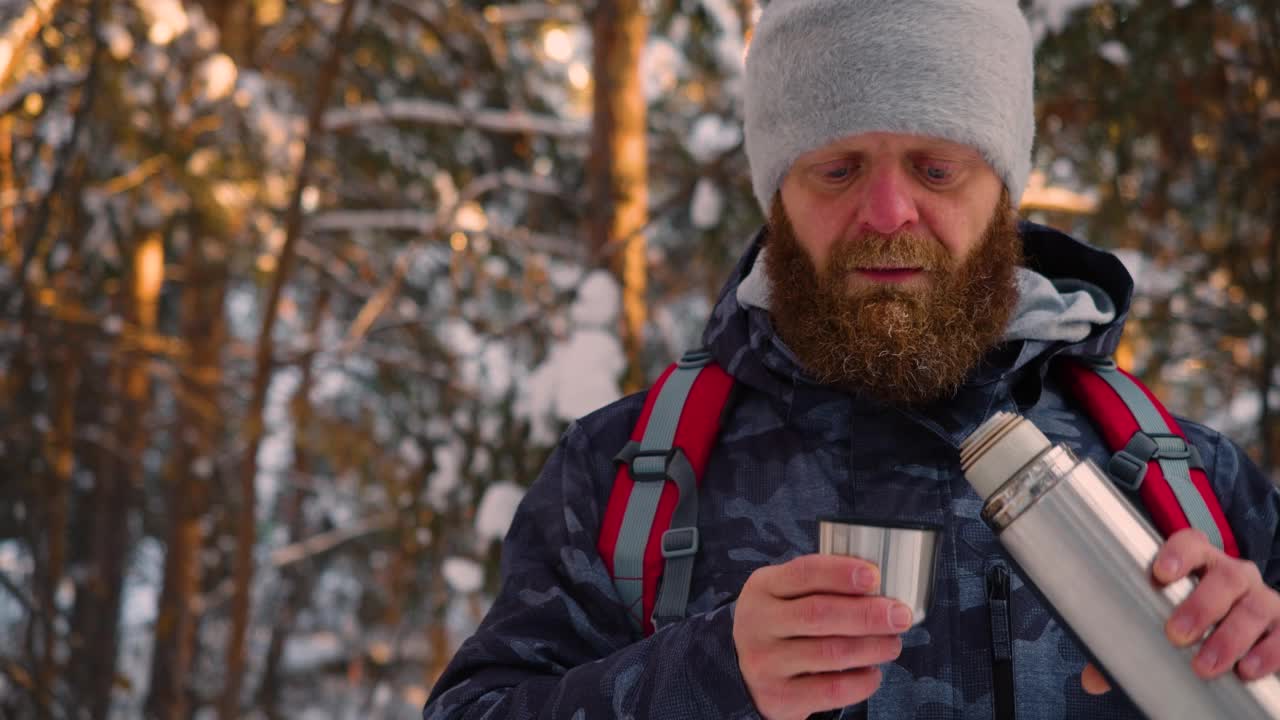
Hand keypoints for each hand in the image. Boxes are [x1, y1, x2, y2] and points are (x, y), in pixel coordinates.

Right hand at [732, 554, 913, 719]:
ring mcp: (765, 662)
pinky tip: (873, 673)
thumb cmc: (781, 626)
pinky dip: (861, 682)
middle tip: (900, 615)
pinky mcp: (779, 696)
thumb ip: (821, 586)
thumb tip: (880, 587)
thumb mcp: (785, 595)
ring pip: (830, 653)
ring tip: (892, 644)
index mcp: (763, 588)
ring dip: (871, 647)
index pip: (804, 573)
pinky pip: (831, 690)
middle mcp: (758, 623)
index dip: (841, 573)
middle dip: (867, 614)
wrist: (746, 673)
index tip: (874, 575)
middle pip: (819, 614)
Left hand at [1082, 528, 1279, 694]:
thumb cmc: (1194, 622)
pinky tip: (1248, 670)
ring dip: (1229, 637)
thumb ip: (1129, 645)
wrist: (1244, 636)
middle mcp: (1235, 575)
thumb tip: (1092, 679)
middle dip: (1201, 605)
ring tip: (1207, 665)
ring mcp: (1263, 600)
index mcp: (1201, 563)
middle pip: (1225, 578)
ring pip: (1253, 608)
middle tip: (1176, 634)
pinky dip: (1268, 653)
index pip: (1192, 542)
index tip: (1160, 572)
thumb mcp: (1164, 624)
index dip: (1178, 553)